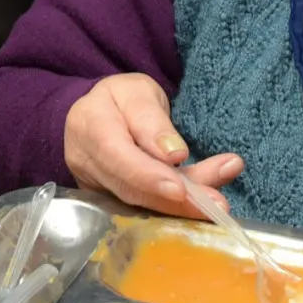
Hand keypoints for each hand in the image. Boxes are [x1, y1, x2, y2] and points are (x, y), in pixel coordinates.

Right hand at [62, 74, 242, 218]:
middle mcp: (84, 159)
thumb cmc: (123, 99)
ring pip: (140, 203)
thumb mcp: (139, 92)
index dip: (148, 175)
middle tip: (217, 203)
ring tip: (218, 202)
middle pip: (130, 187)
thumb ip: (152, 119)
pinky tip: (203, 206)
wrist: (104, 112)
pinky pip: (142, 210)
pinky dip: (175, 210)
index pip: (116, 154)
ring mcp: (93, 185)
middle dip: (175, 201)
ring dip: (181, 207)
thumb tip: (174, 154)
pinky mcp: (106, 201)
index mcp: (88, 123)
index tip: (181, 189)